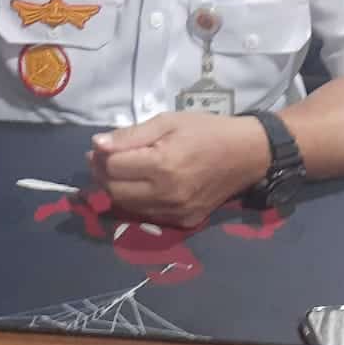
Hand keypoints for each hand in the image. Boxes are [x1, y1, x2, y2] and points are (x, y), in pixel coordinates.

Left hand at [87, 113, 269, 227]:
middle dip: (103, 175)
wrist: (246, 154)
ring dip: (117, 190)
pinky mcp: (185, 222)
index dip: (100, 156)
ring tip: (120, 171)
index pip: (113, 167)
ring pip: (128, 208)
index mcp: (163, 165)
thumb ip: (130, 135)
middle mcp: (167, 194)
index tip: (98, 147)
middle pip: (115, 192)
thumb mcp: (167, 122)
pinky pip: (148, 215)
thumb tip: (97, 145)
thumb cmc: (206, 131)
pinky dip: (137, 201)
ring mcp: (176, 213)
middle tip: (103, 159)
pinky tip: (140, 185)